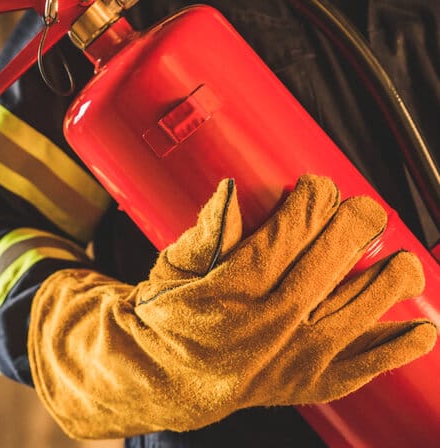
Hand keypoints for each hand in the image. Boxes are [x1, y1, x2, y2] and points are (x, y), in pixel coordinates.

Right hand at [28, 174, 436, 438]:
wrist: (162, 381)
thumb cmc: (166, 317)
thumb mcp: (171, 269)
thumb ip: (205, 232)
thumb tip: (230, 190)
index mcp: (229, 290)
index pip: (288, 232)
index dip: (312, 199)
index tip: (317, 185)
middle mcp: (266, 325)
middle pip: (328, 263)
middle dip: (355, 225)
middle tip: (363, 210)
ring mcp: (291, 359)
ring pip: (356, 310)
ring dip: (389, 280)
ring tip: (401, 261)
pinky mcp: (306, 384)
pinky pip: (362, 366)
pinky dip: (397, 348)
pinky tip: (420, 330)